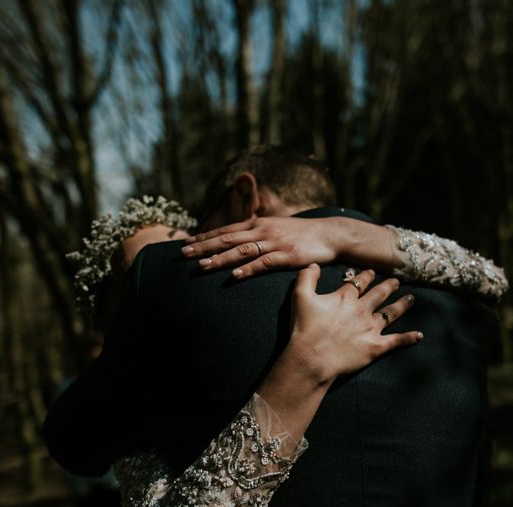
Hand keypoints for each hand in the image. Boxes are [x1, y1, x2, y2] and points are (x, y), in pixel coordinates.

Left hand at [181, 216, 342, 278]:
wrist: (330, 234)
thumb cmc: (301, 234)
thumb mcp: (275, 227)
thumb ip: (256, 232)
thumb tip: (237, 239)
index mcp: (257, 224)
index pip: (225, 231)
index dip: (204, 237)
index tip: (185, 244)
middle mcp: (262, 231)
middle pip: (227, 240)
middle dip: (204, 247)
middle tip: (183, 255)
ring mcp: (274, 243)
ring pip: (241, 251)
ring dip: (220, 259)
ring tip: (202, 266)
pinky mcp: (287, 256)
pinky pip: (263, 263)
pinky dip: (247, 269)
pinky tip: (234, 276)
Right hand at [286, 264, 422, 383]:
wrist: (312, 357)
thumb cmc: (304, 328)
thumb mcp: (300, 297)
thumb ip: (307, 277)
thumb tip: (314, 264)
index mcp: (346, 297)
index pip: (359, 282)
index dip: (366, 276)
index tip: (372, 272)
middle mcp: (362, 310)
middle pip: (379, 294)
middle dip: (388, 287)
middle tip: (396, 282)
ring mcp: (371, 328)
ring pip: (391, 313)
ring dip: (402, 305)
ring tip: (411, 298)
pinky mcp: (376, 347)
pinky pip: (397, 341)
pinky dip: (409, 338)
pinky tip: (419, 335)